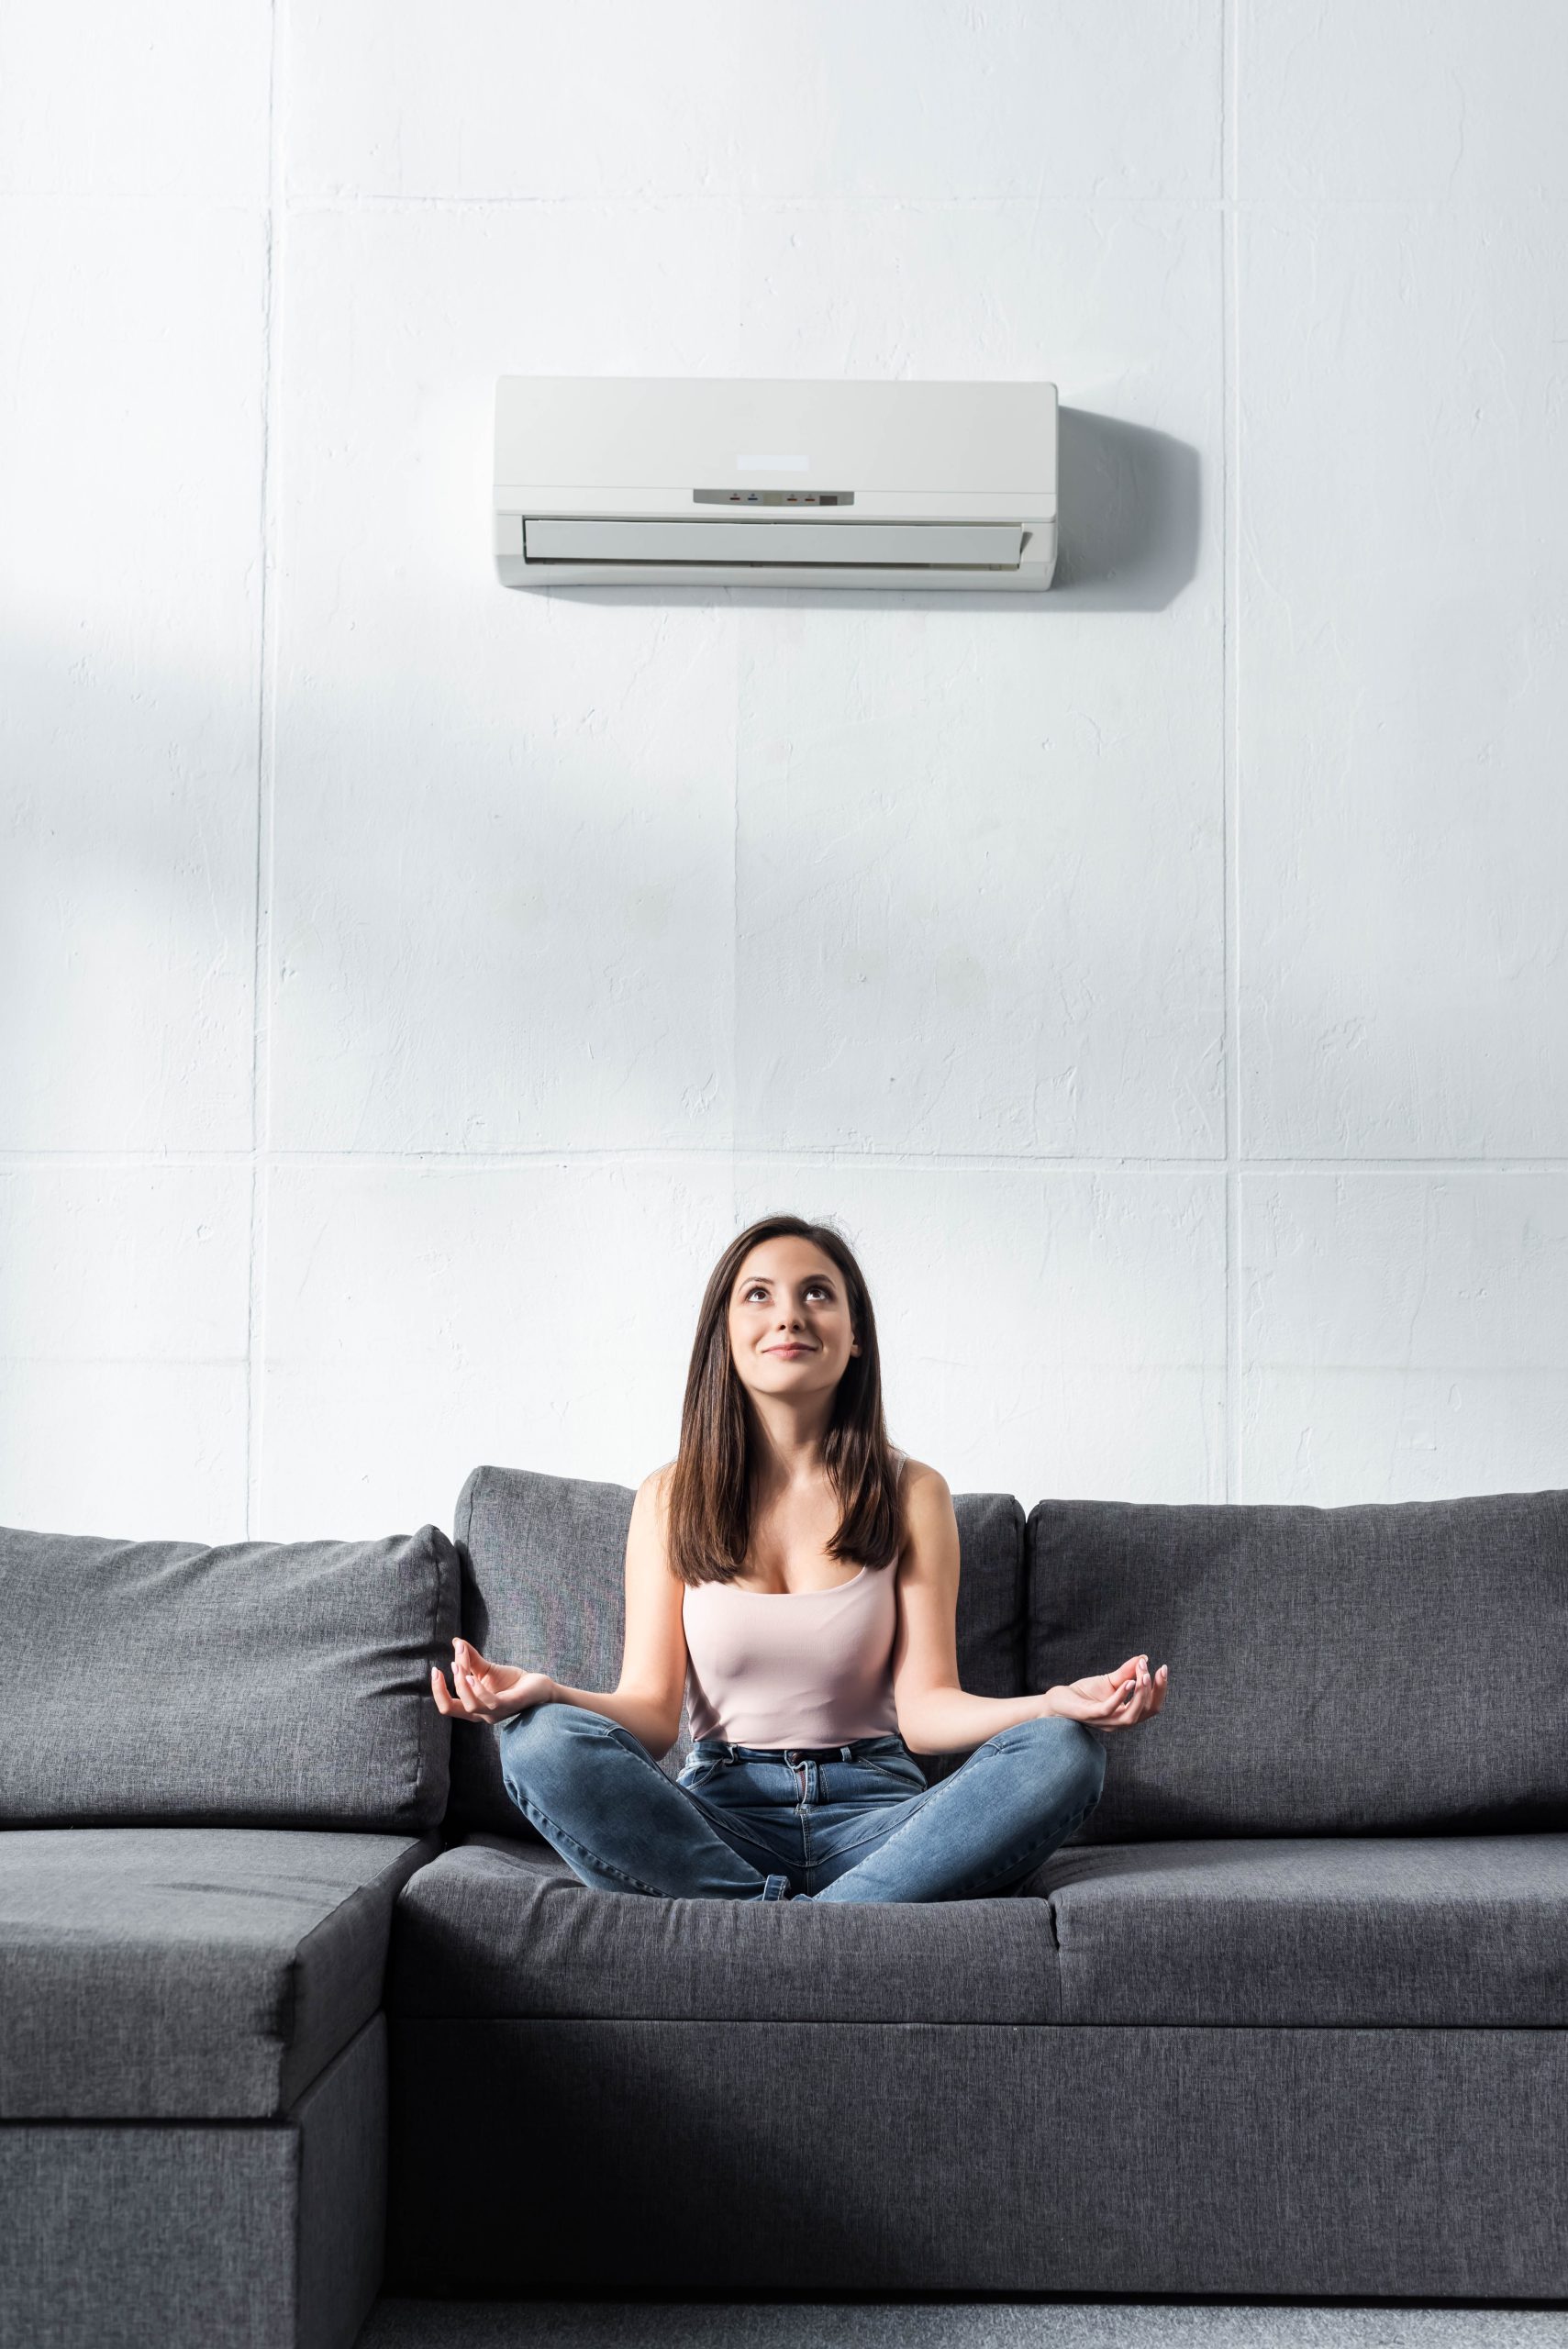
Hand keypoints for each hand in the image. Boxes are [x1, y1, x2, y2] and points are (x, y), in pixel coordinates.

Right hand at [430, 1638, 554, 1725]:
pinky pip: (491, 1702)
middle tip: (445, 1668)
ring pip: (471, 1706)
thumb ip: (470, 1660)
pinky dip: (479, 1690)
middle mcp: (482, 1714)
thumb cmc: (512, 1681)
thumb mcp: (487, 1669)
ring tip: (458, 1666)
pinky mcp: (510, 1705)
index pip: (447, 1707)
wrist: (539, 1686)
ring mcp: (496, 1712)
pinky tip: (472, 1677)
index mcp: (474, 1707)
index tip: (434, 1670)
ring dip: (461, 1685)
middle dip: (441, 1690)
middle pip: (451, 1709)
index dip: (437, 1691)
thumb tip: (455, 1641)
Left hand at [1047, 1654, 1167, 1733]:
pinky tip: (1129, 1682)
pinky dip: (1121, 1696)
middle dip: (1155, 1691)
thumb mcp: (1109, 1681)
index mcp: (1126, 1714)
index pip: (1152, 1706)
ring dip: (1141, 1695)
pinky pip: (1110, 1709)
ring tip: (1144, 1675)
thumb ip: (1127, 1672)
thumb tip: (1144, 1658)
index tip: (1163, 1669)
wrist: (1059, 1701)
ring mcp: (1106, 1722)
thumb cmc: (1085, 1694)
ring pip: (1132, 1715)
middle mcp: (1119, 1722)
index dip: (1160, 1689)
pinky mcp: (1091, 1716)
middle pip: (1147, 1711)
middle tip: (1155, 1670)